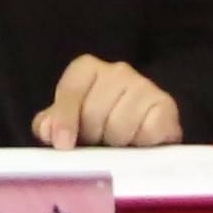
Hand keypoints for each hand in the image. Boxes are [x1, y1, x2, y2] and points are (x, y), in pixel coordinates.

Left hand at [32, 55, 181, 149]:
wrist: (146, 125)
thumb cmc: (101, 121)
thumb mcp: (71, 120)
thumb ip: (52, 124)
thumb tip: (47, 130)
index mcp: (87, 68)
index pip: (71, 90)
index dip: (65, 119)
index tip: (63, 144)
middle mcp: (117, 70)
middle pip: (93, 112)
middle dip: (93, 134)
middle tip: (99, 139)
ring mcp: (144, 85)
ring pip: (119, 126)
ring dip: (117, 142)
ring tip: (120, 141)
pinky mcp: (165, 104)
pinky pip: (147, 132)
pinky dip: (141, 143)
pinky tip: (140, 141)